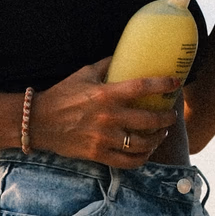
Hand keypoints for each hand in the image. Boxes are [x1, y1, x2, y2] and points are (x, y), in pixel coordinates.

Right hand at [32, 57, 179, 169]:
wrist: (38, 122)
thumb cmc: (62, 95)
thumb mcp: (85, 73)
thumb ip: (107, 65)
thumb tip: (126, 53)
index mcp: (106, 94)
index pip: (142, 87)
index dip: (163, 84)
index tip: (176, 83)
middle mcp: (109, 117)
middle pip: (149, 119)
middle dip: (167, 117)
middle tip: (173, 114)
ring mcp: (104, 138)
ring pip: (143, 143)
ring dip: (157, 138)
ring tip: (162, 132)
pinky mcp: (99, 154)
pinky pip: (129, 161)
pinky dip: (142, 157)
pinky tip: (147, 150)